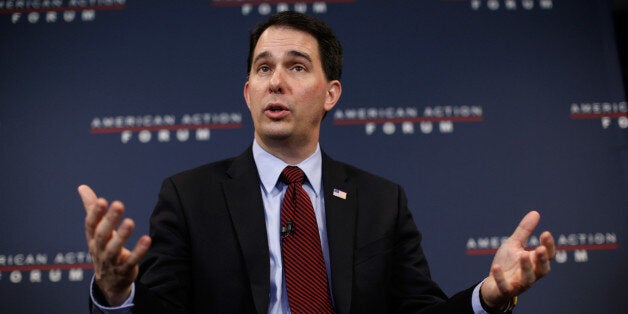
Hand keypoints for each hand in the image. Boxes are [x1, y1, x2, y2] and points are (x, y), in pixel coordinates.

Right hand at [79, 185, 151, 305]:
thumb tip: (82, 187)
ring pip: (114, 249)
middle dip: (110, 220)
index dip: (95, 213)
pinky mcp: (124, 270)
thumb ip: (91, 209)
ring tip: (130, 221)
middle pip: (102, 235)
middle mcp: (99, 249)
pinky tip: (147, 239)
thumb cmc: (103, 248)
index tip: (102, 200)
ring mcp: (111, 261)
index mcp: (93, 238)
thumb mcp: (96, 230)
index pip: (91, 225)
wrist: (108, 282)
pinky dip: (138, 252)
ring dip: (122, 236)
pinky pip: (131, 261)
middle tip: (119, 204)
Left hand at [480, 211, 555, 308]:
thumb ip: (525, 231)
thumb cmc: (507, 263)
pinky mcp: (505, 290)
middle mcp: (530, 274)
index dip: (548, 245)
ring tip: (523, 255)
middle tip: (540, 249)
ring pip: (528, 280)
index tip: (545, 233)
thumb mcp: (514, 244)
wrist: (493, 284)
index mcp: (534, 262)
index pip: (547, 255)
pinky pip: (505, 286)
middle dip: (542, 259)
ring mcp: (518, 284)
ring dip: (526, 268)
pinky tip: (496, 267)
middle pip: (542, 270)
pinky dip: (500, 278)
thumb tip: (535, 213)